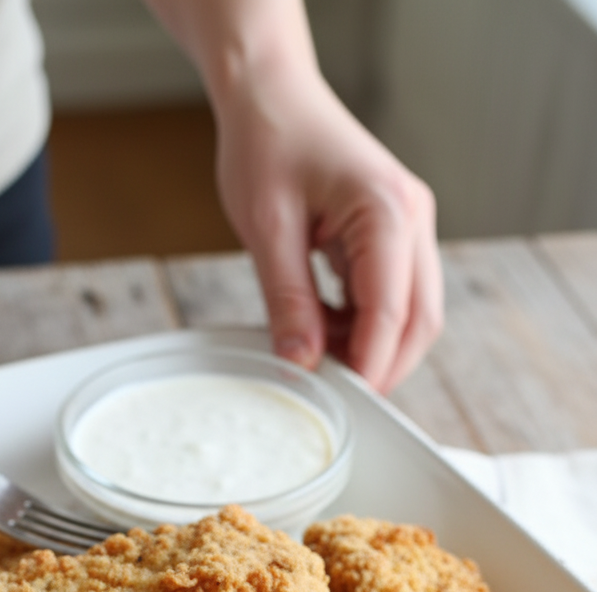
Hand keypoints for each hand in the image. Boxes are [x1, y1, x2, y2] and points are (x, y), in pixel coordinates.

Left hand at [143, 0, 442, 392]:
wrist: (271, 94)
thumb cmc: (268, 142)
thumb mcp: (267, 227)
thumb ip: (288, 300)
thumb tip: (301, 363)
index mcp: (387, 211)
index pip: (391, 313)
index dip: (367, 365)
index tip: (339, 400)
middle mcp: (412, 220)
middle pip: (420, 321)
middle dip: (382, 366)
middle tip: (335, 397)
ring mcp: (408, 227)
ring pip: (411, 313)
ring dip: (370, 346)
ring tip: (315, 354)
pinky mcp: (392, 235)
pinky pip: (390, 296)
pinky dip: (360, 324)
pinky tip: (319, 328)